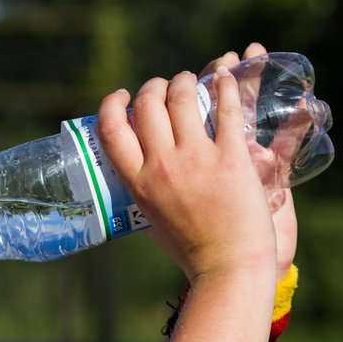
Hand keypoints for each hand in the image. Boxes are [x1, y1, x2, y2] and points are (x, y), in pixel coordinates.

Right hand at [98, 66, 275, 283]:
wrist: (229, 265)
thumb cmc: (190, 249)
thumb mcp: (150, 220)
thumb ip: (142, 192)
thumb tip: (135, 173)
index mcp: (138, 182)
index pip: (111, 129)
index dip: (112, 104)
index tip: (123, 96)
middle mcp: (161, 166)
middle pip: (146, 106)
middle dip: (152, 87)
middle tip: (163, 86)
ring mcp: (196, 159)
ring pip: (181, 99)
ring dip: (183, 82)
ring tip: (189, 81)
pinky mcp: (231, 157)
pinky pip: (226, 109)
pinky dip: (223, 86)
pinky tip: (223, 76)